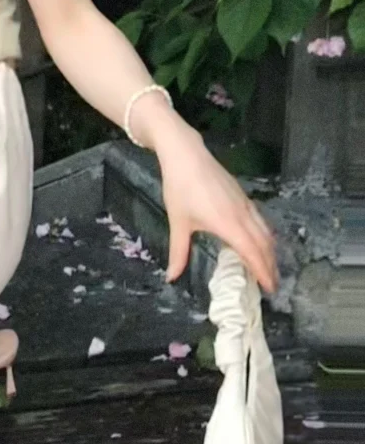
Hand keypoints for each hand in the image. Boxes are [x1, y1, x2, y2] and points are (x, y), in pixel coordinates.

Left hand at [156, 121, 278, 294]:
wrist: (186, 153)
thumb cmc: (180, 188)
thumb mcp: (178, 222)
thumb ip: (178, 252)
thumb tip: (171, 277)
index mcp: (229, 225)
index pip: (253, 254)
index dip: (263, 273)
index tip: (270, 289)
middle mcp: (242, 215)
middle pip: (264, 245)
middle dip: (271, 266)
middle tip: (272, 284)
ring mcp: (244, 203)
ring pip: (265, 231)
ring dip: (270, 251)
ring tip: (269, 267)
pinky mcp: (242, 195)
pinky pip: (260, 219)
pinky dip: (265, 234)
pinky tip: (260, 239)